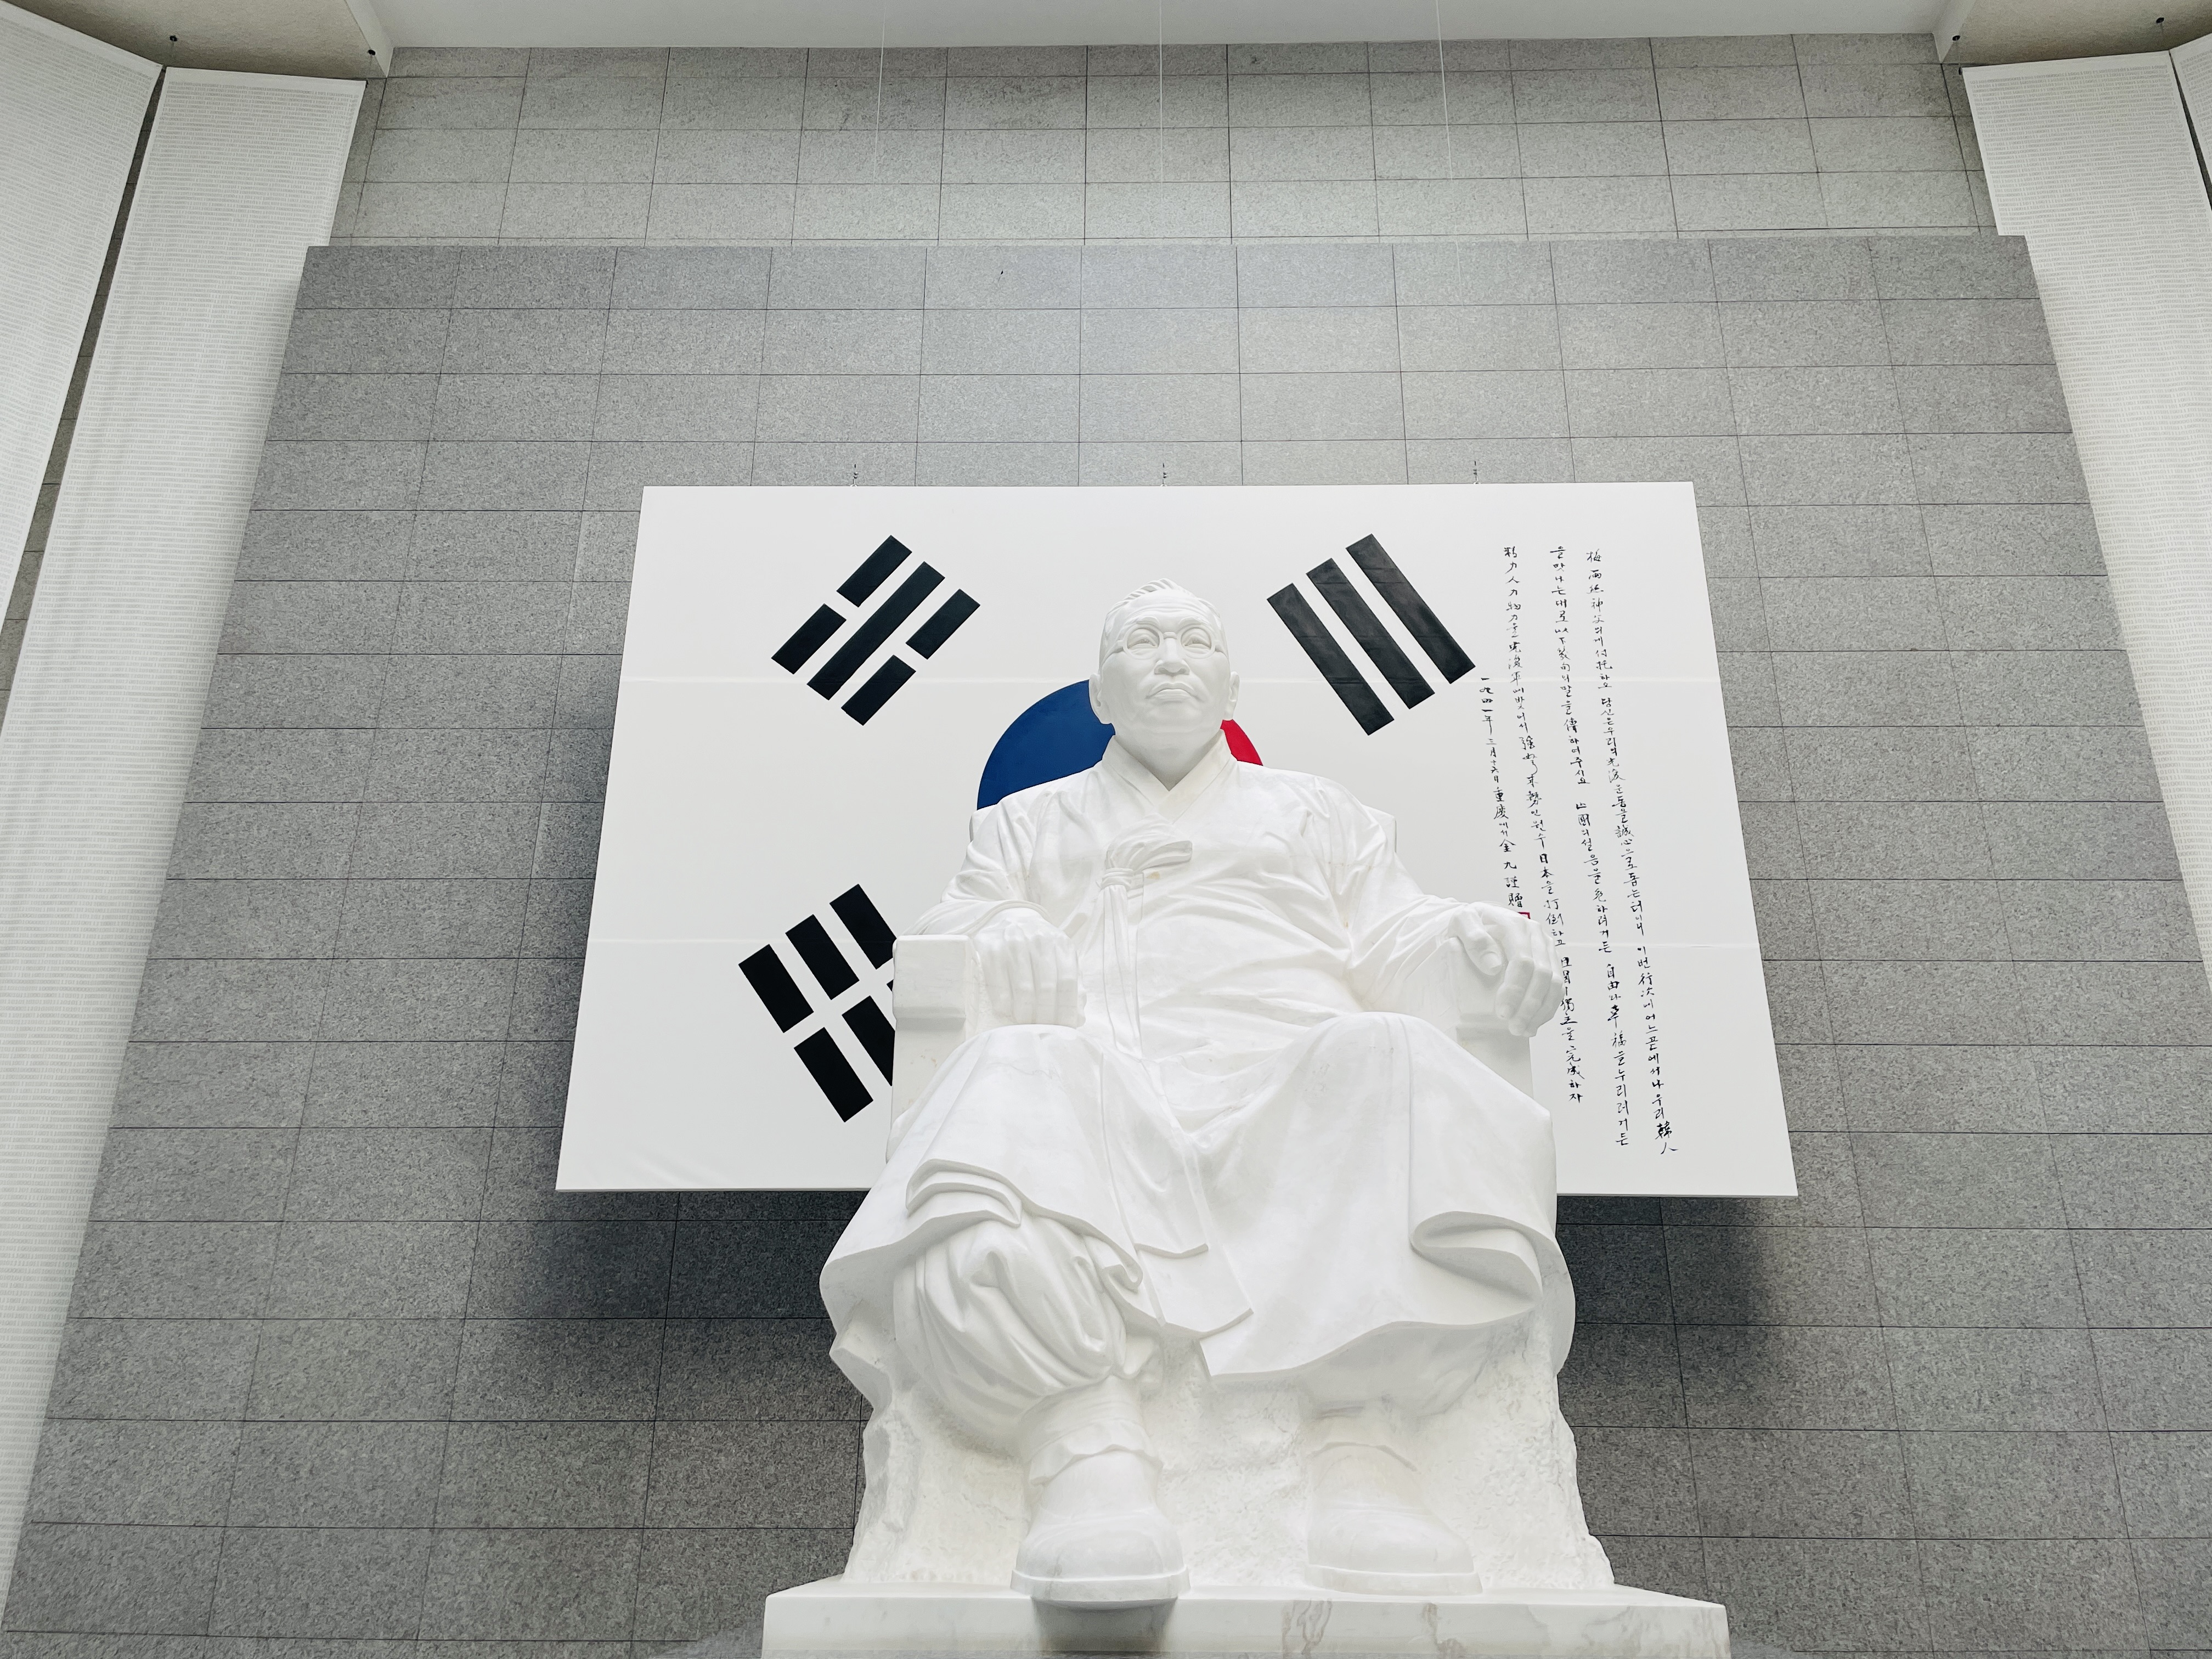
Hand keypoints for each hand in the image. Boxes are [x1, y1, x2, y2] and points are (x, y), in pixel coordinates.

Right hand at [972, 908, 1080, 1027]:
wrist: (1009, 917)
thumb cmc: (1038, 947)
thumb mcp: (1060, 958)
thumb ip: (1073, 985)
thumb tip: (1079, 1018)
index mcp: (1061, 943)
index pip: (1068, 981)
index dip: (1066, 1009)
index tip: (1063, 1028)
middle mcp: (1039, 940)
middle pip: (1047, 987)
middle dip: (1045, 1015)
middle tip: (1041, 1029)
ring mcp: (1013, 942)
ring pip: (1024, 987)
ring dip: (1024, 1012)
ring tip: (1024, 1022)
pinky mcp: (990, 947)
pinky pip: (998, 982)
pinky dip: (1003, 1002)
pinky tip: (1005, 1010)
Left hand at [1446, 904, 1562, 1038]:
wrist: (1479, 922)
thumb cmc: (1467, 927)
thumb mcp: (1460, 924)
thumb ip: (1473, 940)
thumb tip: (1494, 966)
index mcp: (1513, 924)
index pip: (1522, 960)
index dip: (1515, 989)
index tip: (1502, 1012)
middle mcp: (1535, 933)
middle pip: (1542, 974)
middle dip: (1528, 1005)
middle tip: (1513, 1027)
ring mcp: (1545, 947)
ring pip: (1554, 983)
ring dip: (1540, 1010)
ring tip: (1522, 1030)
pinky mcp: (1550, 959)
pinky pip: (1557, 988)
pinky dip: (1547, 1008)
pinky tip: (1531, 1024)